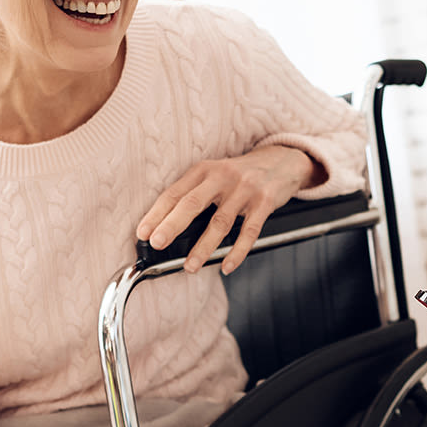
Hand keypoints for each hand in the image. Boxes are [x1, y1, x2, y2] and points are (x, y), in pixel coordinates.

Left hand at [137, 145, 316, 273]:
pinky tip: (227, 265)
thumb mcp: (216, 174)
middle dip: (173, 225)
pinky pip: (250, 231)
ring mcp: (245, 189)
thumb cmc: (242, 174)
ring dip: (203, 247)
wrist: (284, 160)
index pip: (175, 192)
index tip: (143, 233)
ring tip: (190, 266)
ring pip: (220, 221)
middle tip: (158, 243)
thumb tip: (166, 226)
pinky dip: (237, 251)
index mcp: (205, 169)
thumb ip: (195, 193)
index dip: (157, 213)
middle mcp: (223, 176)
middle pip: (193, 202)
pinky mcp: (265, 201)